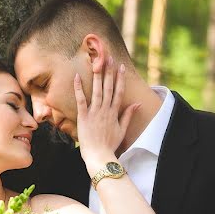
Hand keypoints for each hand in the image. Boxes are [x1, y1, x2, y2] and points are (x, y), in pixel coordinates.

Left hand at [73, 56, 139, 171]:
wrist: (99, 156)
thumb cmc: (110, 145)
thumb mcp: (122, 130)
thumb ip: (128, 115)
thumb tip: (137, 104)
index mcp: (114, 112)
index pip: (119, 91)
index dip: (120, 78)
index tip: (121, 66)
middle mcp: (105, 110)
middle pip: (108, 87)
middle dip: (109, 72)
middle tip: (109, 57)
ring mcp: (94, 113)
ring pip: (97, 90)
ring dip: (97, 76)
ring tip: (97, 62)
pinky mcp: (83, 117)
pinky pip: (81, 100)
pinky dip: (78, 88)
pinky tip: (76, 76)